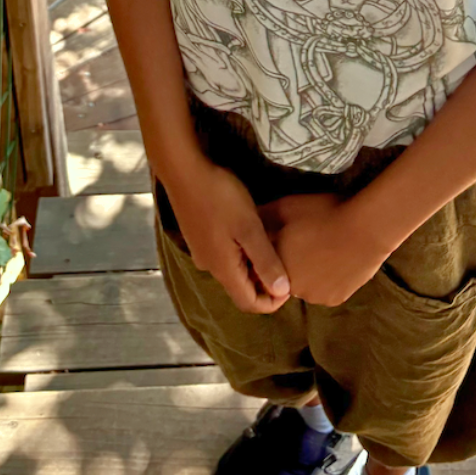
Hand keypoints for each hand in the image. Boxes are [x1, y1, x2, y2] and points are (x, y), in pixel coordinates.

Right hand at [167, 160, 290, 313]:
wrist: (185, 170)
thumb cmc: (220, 198)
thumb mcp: (250, 228)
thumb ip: (266, 261)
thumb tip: (282, 291)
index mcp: (223, 269)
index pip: (248, 303)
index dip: (272, 302)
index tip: (291, 286)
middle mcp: (210, 266)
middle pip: (240, 288)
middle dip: (264, 283)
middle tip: (286, 264)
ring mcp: (202, 250)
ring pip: (233, 270)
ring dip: (253, 266)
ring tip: (272, 246)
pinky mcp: (199, 236)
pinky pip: (224, 255)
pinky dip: (241, 253)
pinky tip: (251, 232)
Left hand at [259, 192, 389, 306]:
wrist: (365, 229)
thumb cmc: (323, 214)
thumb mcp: (286, 207)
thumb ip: (263, 217)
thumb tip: (250, 222)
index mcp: (275, 265)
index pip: (266, 262)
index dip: (276, 248)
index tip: (288, 236)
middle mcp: (290, 287)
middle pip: (286, 275)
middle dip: (292, 261)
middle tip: (309, 240)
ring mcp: (314, 296)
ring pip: (306, 284)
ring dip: (310, 272)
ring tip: (325, 248)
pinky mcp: (334, 299)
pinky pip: (326, 289)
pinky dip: (329, 278)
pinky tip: (337, 259)